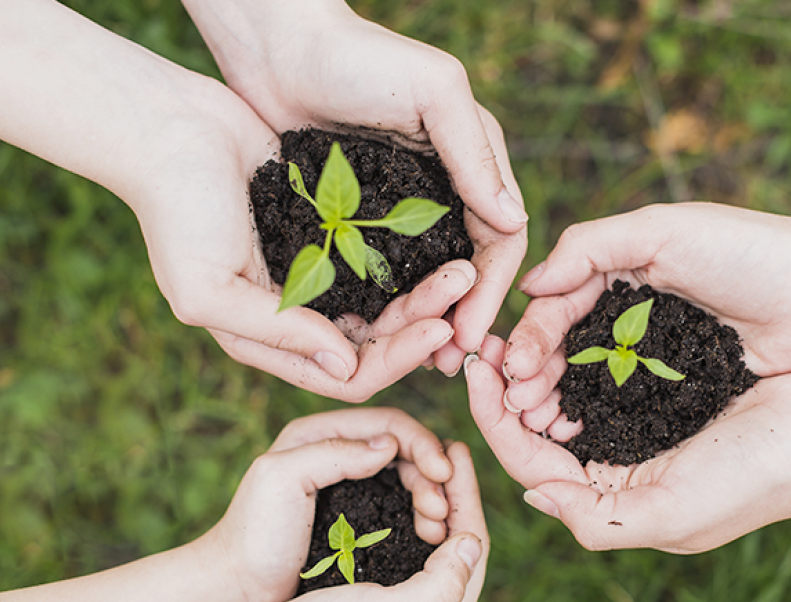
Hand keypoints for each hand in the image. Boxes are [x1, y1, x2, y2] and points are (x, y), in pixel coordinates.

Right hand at [132, 84, 491, 399]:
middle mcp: (300, 317)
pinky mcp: (331, 234)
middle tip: (465, 286)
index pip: (349, 373)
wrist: (171, 130)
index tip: (440, 327)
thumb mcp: (208, 288)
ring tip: (463, 266)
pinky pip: (381, 260)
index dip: (397, 359)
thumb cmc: (177, 213)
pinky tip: (442, 243)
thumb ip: (275, 332)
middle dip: (423, 322)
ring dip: (425, 290)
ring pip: (387, 302)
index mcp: (271, 341)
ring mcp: (318, 276)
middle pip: (378, 342)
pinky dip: (411, 260)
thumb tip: (346, 367)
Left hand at [181, 0, 528, 370]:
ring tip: (412, 359)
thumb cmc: (358, 57)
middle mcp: (444, 190)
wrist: (275, 47)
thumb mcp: (432, 92)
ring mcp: (400, 208)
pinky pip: (380, 271)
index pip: (500, 239)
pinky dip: (383, 303)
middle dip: (461, 317)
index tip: (472, 337)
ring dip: (423, 320)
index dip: (492, 291)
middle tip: (445, 364)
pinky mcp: (357, 217)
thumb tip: (515, 222)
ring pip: (424, 278)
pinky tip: (372, 332)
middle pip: (466, 269)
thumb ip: (474, 154)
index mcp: (473, 163)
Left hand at [202, 407, 460, 601]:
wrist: (235, 590)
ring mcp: (348, 485)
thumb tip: (390, 445)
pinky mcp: (356, 517)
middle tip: (441, 509)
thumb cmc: (252, 536)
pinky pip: (399, 505)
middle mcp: (337, 452)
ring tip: (438, 526)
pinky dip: (419, 514)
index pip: (388, 422)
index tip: (442, 474)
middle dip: (430, 473)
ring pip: (406, 478)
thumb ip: (333, 453)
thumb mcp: (282, 480)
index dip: (421, 444)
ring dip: (429, 496)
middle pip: (403, 449)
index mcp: (318, 433)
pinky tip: (430, 534)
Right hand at [231, 440, 487, 601]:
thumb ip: (443, 584)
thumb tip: (474, 541)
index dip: (468, 493)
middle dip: (453, 491)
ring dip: (431, 498)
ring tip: (422, 465)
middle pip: (459, 538)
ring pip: (435, 538)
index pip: (474, 544)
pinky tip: (396, 488)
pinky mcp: (380, 592)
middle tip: (442, 450)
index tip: (456, 448)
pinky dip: (407, 510)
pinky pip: (408, 542)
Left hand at [467, 334, 790, 552]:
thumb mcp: (669, 515)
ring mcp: (637, 434)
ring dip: (534, 373)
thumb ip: (595, 518)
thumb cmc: (753, 479)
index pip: (531, 465)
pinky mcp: (659, 398)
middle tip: (483, 345)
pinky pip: (600, 379)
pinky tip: (558, 329)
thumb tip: (531, 497)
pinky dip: (574, 358)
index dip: (494, 421)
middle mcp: (616, 472)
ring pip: (564, 404)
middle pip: (538, 434)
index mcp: (611, 503)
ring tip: (511, 335)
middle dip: (505, 393)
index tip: (472, 372)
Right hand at [501, 203, 790, 412]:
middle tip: (515, 406)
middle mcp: (630, 311)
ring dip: (560, 399)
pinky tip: (578, 434)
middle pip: (567, 346)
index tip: (511, 367)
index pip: (558, 304)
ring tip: (538, 426)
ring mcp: (654, 351)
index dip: (532, 335)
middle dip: (536, 375)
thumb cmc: (748, 252)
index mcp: (621, 269)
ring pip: (592, 379)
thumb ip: (592, 245)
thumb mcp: (664, 229)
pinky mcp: (680, 384)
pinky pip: (629, 402)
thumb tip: (530, 283)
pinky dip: (599, 415)